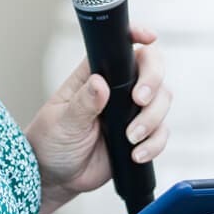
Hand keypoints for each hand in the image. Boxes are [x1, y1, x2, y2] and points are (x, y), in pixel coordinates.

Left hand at [24, 24, 174, 202]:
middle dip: (153, 82)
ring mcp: (130, 112)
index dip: (137, 37)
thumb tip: (99, 83)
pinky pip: (161, 133)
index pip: (119, 48)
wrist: (56, 177)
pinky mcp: (140, 136)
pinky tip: (135, 154)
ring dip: (152, 119)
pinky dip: (154, 144)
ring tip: (130, 138)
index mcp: (95, 76)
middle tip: (140, 100)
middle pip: (151, 70)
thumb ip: (82, 104)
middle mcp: (117, 89)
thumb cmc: (50, 141)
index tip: (149, 38)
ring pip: (162, 101)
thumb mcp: (62, 122)